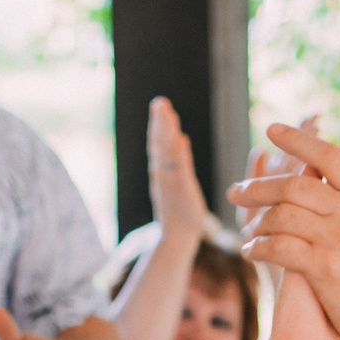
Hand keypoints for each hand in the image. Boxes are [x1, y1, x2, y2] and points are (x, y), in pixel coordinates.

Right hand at [145, 95, 209, 238]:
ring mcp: (169, 181)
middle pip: (159, 143)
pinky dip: (179, 153)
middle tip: (159, 101)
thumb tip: (181, 138)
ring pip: (166, 151)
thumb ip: (177, 161)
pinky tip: (181, 138)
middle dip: (159, 122)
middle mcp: (162, 174)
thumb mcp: (177, 182)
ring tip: (166, 111)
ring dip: (166, 131)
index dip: (159, 124)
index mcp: (161, 171)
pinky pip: (179, 168)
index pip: (159, 143)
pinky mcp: (181, 191)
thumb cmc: (179, 211)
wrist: (177, 238)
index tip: (160, 105)